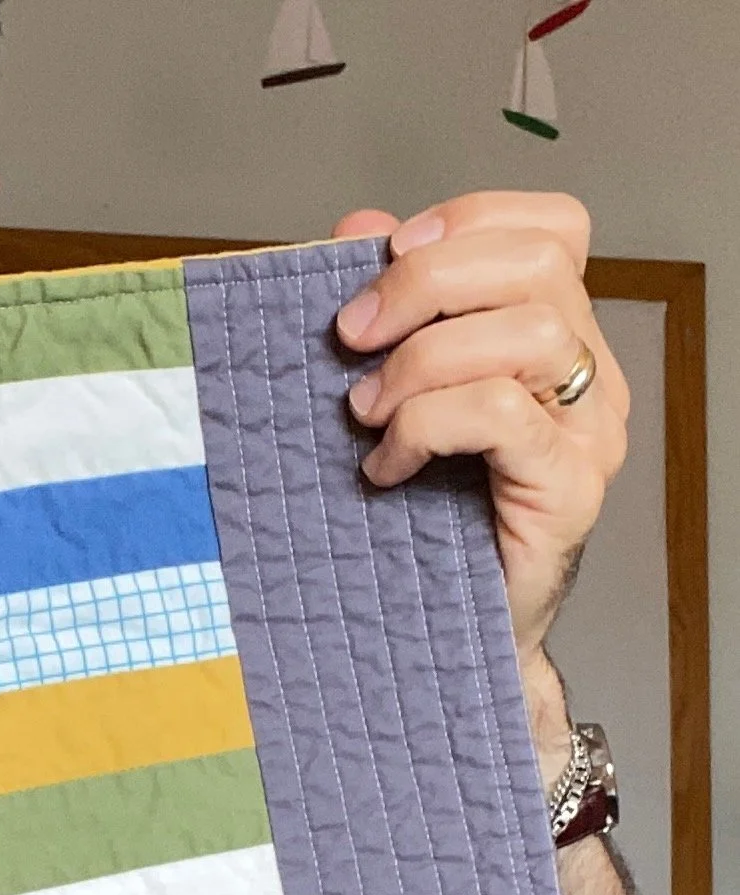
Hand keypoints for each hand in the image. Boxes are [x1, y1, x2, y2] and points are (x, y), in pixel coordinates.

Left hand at [332, 192, 629, 720]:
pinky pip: (500, 413)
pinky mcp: (566, 487)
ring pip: (523, 331)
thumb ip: (384, 311)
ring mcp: (586, 431)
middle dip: (423, 282)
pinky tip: (385, 467)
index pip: (550, 228)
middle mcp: (586, 374)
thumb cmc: (419, 516)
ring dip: (419, 362)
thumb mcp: (391, 396)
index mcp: (554, 334)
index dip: (465, 221)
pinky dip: (425, 426)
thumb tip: (355, 226)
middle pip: (535, 264)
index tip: (380, 256)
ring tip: (364, 415)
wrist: (447, 634)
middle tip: (348, 339)